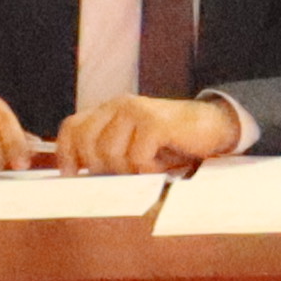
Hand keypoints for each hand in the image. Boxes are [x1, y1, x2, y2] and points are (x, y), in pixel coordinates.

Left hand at [62, 92, 251, 173]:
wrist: (213, 125)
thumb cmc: (172, 141)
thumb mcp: (134, 143)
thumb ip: (108, 150)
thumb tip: (82, 175)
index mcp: (109, 109)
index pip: (72, 128)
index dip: (67, 154)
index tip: (73, 175)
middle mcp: (119, 105)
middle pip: (88, 144)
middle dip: (102, 168)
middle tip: (126, 173)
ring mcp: (136, 111)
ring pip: (110, 154)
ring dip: (130, 170)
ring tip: (149, 165)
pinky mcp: (154, 122)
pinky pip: (136, 158)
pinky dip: (148, 169)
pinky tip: (162, 162)